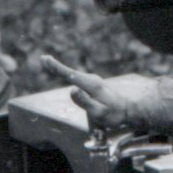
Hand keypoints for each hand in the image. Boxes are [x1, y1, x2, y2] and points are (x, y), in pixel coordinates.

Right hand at [35, 53, 150, 134]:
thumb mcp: (99, 112)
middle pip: (70, 72)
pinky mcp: (93, 84)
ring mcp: (93, 81)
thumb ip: (84, 102)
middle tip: (43, 58)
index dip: (57, 68)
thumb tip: (71, 90)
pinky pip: (77, 77)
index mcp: (91, 85)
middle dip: (56, 66)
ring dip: (61, 69)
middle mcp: (92, 80)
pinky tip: (63, 72)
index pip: (71, 75)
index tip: (47, 59)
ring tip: (48, 62)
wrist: (129, 110)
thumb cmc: (114, 114)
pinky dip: (67, 73)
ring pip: (73, 74)